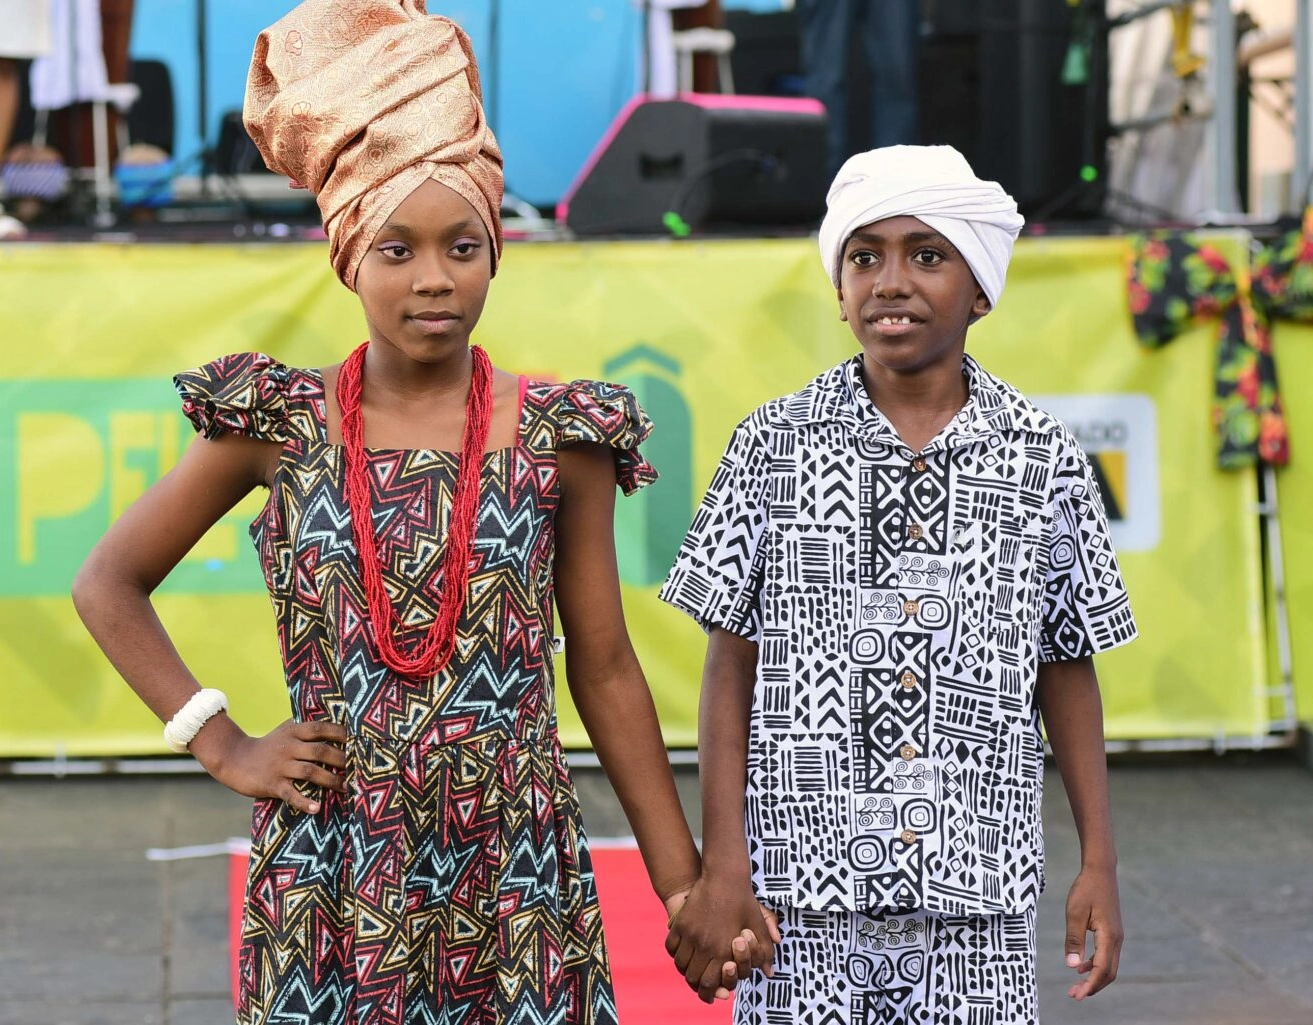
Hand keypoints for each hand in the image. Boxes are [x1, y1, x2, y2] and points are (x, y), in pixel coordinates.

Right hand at [189, 715, 349, 813]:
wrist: (234, 758)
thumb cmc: (267, 745)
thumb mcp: (285, 730)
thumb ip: (305, 727)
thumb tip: (335, 723)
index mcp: (293, 732)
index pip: (320, 729)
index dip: (340, 733)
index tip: (358, 740)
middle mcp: (289, 747)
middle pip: (320, 751)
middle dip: (342, 760)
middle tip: (359, 768)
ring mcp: (280, 766)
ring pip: (311, 772)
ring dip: (331, 780)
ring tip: (347, 788)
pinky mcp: (272, 784)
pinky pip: (291, 794)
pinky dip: (304, 802)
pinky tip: (317, 808)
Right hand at [664, 874, 776, 1002]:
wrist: (724, 877)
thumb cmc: (744, 902)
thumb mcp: (758, 926)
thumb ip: (764, 952)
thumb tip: (768, 973)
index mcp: (724, 950)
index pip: (710, 983)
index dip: (709, 992)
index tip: (710, 992)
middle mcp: (705, 945)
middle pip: (693, 977)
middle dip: (697, 982)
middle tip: (701, 981)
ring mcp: (690, 934)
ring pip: (681, 964)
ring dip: (686, 968)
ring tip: (693, 965)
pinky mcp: (681, 923)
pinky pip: (671, 947)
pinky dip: (676, 953)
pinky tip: (684, 951)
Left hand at [1063, 865, 1122, 999]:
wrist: (1100, 871)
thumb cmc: (1086, 890)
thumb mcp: (1074, 913)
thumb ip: (1074, 940)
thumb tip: (1073, 966)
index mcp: (1109, 937)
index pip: (1102, 970)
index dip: (1089, 985)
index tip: (1076, 995)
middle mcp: (1117, 940)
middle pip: (1109, 973)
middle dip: (1093, 986)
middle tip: (1074, 995)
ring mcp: (1116, 936)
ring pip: (1109, 965)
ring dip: (1094, 977)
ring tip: (1076, 985)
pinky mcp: (1112, 931)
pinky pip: (1106, 955)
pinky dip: (1095, 965)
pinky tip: (1081, 966)